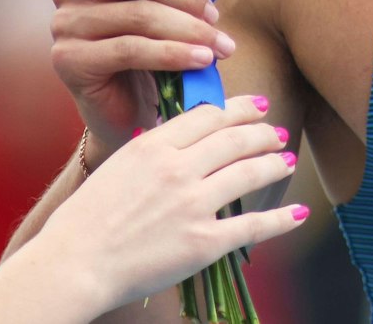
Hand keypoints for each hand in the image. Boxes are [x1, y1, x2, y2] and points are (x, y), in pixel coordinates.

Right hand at [33, 95, 306, 313]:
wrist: (74, 264)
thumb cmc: (83, 222)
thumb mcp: (116, 169)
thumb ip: (150, 153)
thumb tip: (177, 143)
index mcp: (153, 146)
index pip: (208, 117)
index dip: (238, 110)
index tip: (256, 107)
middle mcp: (178, 169)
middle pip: (234, 139)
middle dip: (261, 132)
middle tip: (276, 131)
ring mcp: (193, 205)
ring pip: (249, 173)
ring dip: (274, 164)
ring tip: (287, 160)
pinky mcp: (204, 242)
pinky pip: (253, 225)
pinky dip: (281, 219)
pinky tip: (298, 213)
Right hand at [50, 0, 237, 160]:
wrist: (138, 103)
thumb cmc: (157, 34)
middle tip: (217, 17)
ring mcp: (64, 23)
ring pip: (140, 14)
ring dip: (191, 30)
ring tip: (222, 46)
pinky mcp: (69, 61)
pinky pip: (132, 49)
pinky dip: (175, 54)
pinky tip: (203, 61)